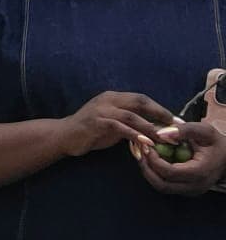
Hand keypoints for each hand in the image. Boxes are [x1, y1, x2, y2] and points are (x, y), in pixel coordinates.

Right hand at [61, 91, 175, 157]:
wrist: (64, 137)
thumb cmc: (90, 132)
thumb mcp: (112, 124)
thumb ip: (129, 123)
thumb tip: (153, 129)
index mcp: (113, 97)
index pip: (141, 98)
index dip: (159, 108)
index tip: (175, 120)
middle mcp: (108, 99)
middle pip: (140, 102)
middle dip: (160, 114)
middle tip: (175, 127)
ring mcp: (102, 109)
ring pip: (132, 115)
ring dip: (150, 127)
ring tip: (164, 138)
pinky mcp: (97, 122)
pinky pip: (120, 127)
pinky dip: (135, 135)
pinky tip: (146, 143)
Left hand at [134, 120, 225, 196]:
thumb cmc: (216, 143)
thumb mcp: (204, 131)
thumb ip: (184, 130)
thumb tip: (160, 133)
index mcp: (199, 173)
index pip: (168, 172)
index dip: (153, 159)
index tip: (146, 145)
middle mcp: (194, 186)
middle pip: (161, 184)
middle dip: (146, 168)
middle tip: (139, 151)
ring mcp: (190, 191)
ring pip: (161, 187)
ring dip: (149, 172)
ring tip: (143, 154)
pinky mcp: (186, 190)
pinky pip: (166, 185)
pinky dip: (155, 174)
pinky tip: (151, 159)